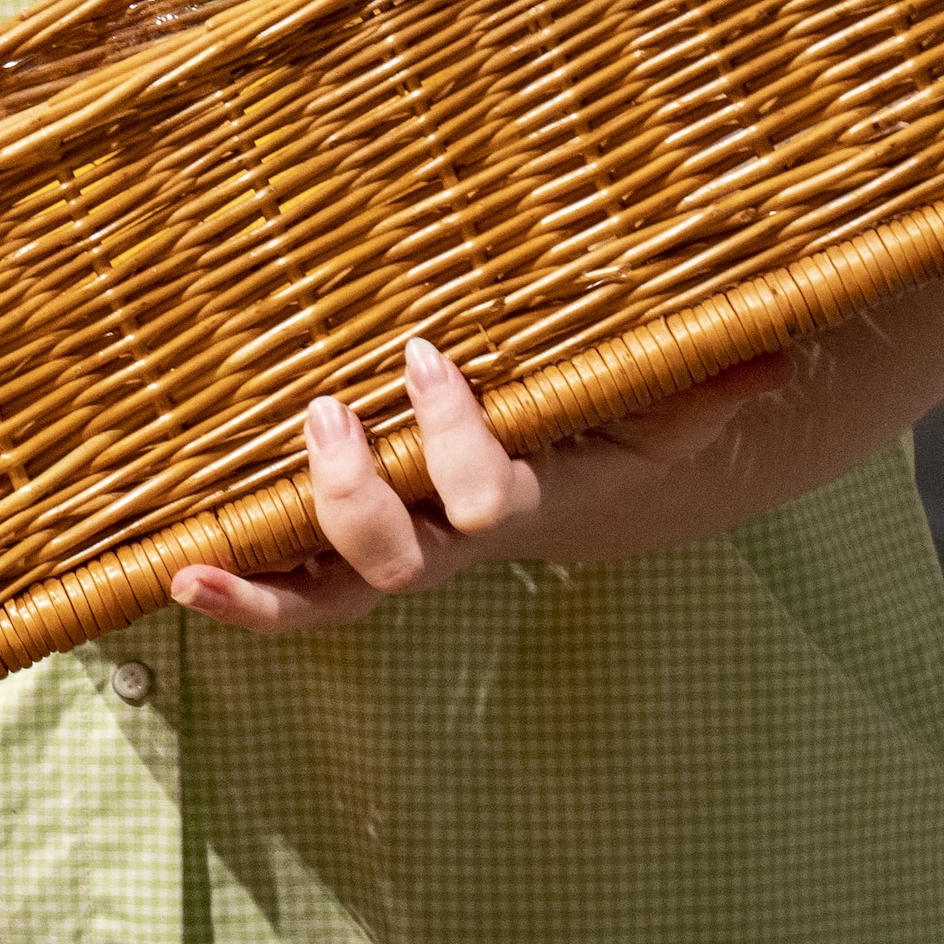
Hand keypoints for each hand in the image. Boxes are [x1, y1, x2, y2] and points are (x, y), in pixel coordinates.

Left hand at [166, 333, 787, 635]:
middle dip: (355, 498)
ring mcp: (388, 559)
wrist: (562, 492)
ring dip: (269, 567)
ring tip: (206, 539)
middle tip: (329, 412)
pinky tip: (175, 577)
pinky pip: (287, 596)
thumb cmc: (598, 434)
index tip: (426, 354)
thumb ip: (696, 387)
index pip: (488, 497)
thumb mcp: (649, 412)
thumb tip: (768, 348)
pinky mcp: (336, 558)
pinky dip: (235, 595)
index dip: (454, 440)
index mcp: (516, 507)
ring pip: (329, 594)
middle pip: (396, 564)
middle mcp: (446, 547)